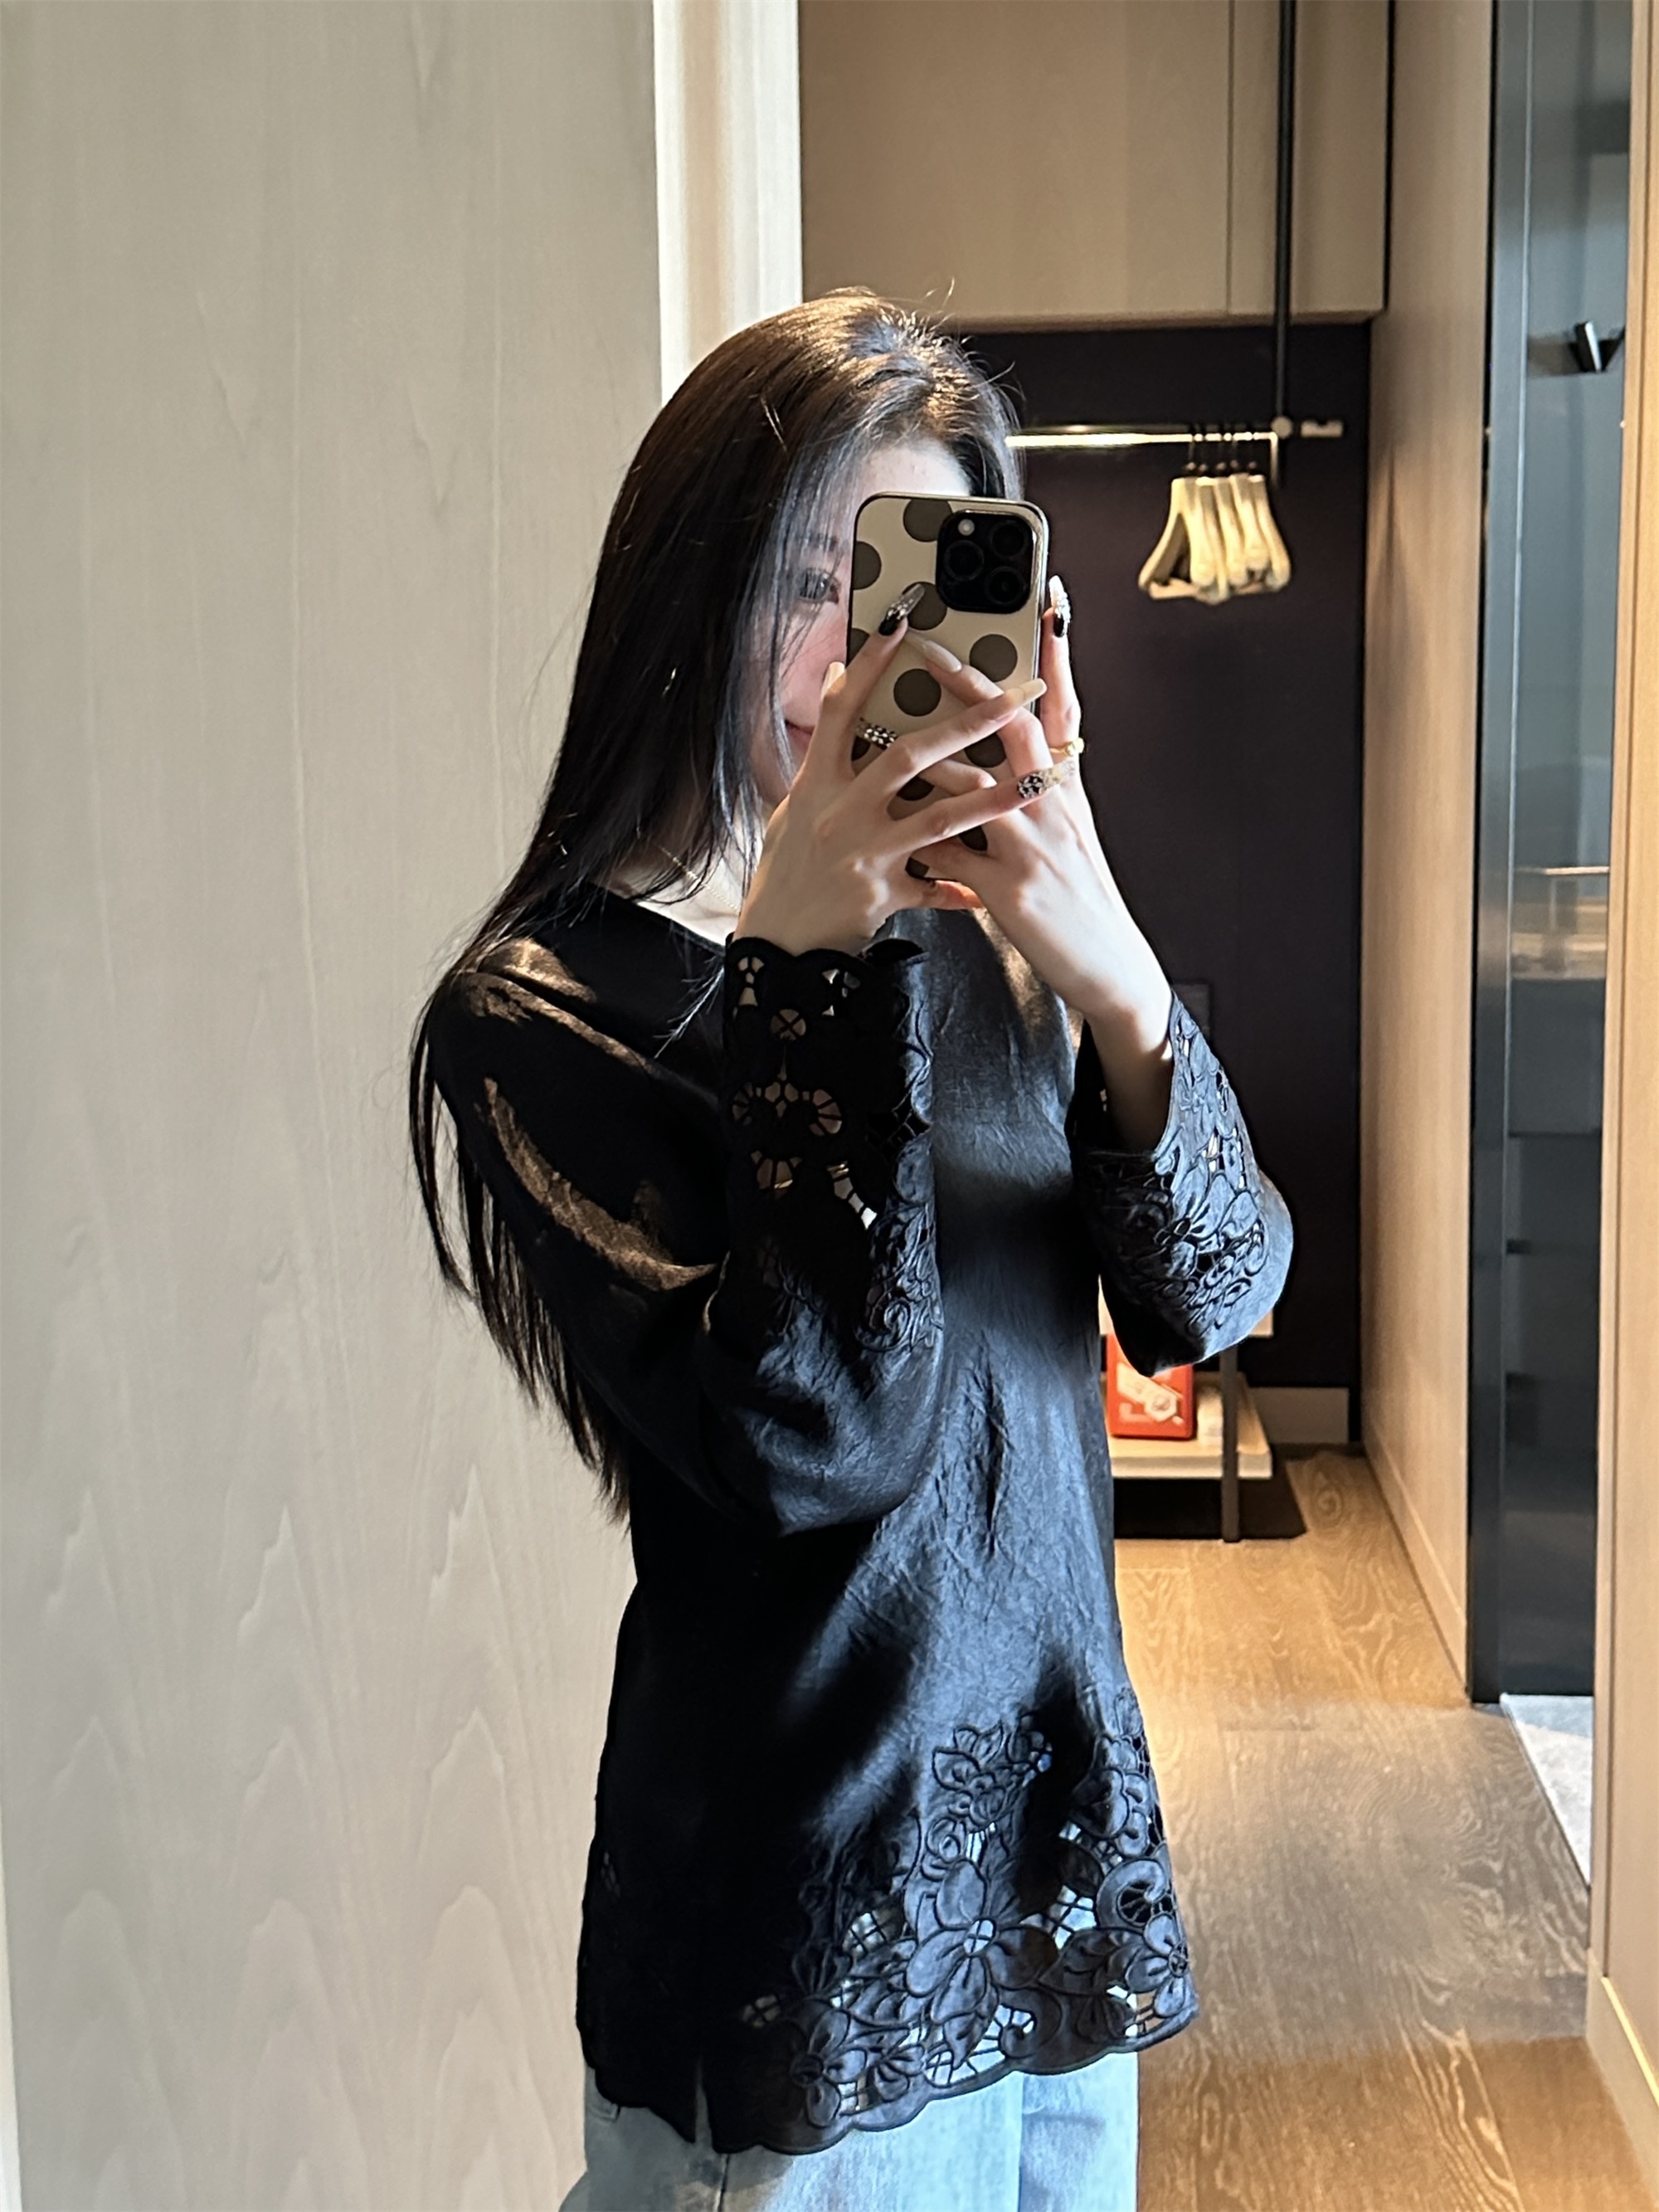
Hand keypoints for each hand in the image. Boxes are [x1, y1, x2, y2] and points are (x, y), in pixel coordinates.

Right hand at [735, 617, 1050, 957]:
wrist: (778, 944)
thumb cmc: (788, 869)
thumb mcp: (795, 804)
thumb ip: (823, 745)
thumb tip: (837, 675)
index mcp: (818, 785)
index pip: (842, 711)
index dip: (869, 666)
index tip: (902, 624)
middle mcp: (842, 813)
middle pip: (908, 757)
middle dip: (966, 723)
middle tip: (1013, 696)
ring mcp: (866, 854)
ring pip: (941, 819)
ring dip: (994, 798)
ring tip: (1038, 782)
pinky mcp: (884, 893)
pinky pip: (937, 886)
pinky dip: (965, 886)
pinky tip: (993, 885)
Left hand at [906, 579, 1176, 1147]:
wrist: (1108, 965)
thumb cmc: (1076, 898)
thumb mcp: (1067, 834)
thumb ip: (1033, 792)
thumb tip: (1001, 757)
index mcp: (1065, 790)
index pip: (1062, 707)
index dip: (1056, 654)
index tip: (1048, 600)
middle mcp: (1051, 808)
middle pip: (1012, 728)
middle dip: (969, 684)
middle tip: (931, 643)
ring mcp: (1031, 846)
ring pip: (969, 785)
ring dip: (921, 756)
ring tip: (880, 726)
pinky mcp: (1009, 890)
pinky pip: (948, 855)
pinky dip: (916, 840)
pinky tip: (885, 829)